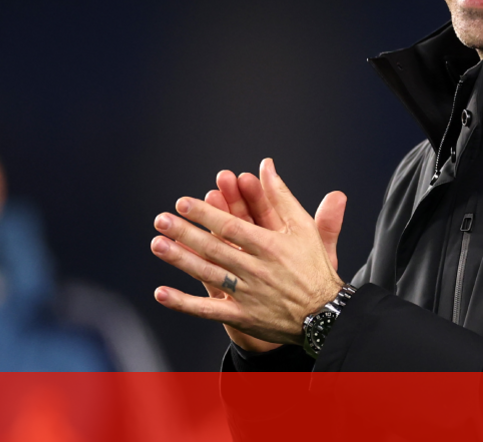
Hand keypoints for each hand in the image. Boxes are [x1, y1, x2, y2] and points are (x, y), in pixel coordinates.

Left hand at [151, 158, 346, 347]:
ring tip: (157, 245)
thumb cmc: (313, 266)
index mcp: (271, 246)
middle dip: (186, 233)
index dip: (206, 214)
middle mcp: (257, 270)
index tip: (184, 203)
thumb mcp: (303, 227)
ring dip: (181, 260)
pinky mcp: (242, 317)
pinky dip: (184, 303)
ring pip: (209, 274)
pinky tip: (162, 292)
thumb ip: (281, 196)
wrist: (325, 314)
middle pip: (215, 248)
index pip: (232, 227)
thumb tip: (266, 166)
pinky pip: (209, 310)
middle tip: (161, 220)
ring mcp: (248, 295)